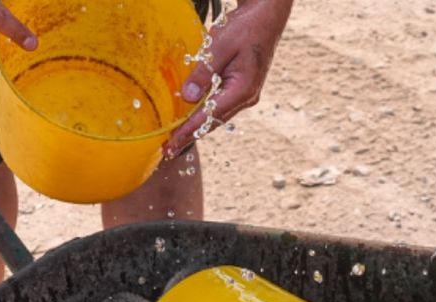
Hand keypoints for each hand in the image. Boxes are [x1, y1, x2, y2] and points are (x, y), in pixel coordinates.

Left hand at [164, 0, 293, 158]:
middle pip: (214, 122)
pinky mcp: (242, 89)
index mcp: (243, 89)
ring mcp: (246, 95)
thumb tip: (187, 99)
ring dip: (196, 128)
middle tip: (169, 150)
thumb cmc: (245, 28)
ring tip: (176, 140)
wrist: (266, 17)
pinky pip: (219, 106)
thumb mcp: (220, 46)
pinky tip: (191, 120)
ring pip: (217, 116)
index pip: (209, 116)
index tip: (171, 144)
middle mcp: (247, 97)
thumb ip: (203, 73)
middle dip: (190, 136)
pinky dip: (204, 114)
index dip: (188, 131)